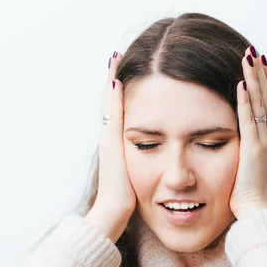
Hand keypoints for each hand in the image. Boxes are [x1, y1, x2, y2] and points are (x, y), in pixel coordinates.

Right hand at [85, 51, 136, 242]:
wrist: (114, 211)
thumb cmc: (129, 199)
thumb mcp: (139, 176)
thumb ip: (145, 164)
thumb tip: (158, 160)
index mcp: (118, 143)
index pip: (119, 111)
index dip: (121, 92)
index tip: (125, 72)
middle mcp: (110, 136)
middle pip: (110, 100)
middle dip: (114, 78)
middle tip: (117, 55)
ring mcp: (108, 137)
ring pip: (108, 101)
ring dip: (111, 78)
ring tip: (115, 57)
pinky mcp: (110, 141)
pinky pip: (111, 112)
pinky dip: (112, 94)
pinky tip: (116, 77)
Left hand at [229, 46, 266, 220]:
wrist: (259, 212)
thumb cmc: (252, 195)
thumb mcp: (251, 167)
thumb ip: (248, 151)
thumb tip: (241, 144)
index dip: (265, 84)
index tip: (260, 66)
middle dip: (261, 74)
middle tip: (255, 53)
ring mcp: (264, 141)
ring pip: (261, 102)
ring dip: (255, 78)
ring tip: (249, 58)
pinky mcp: (253, 148)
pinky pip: (249, 118)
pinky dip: (246, 99)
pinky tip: (242, 82)